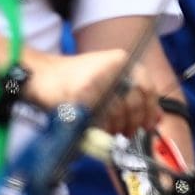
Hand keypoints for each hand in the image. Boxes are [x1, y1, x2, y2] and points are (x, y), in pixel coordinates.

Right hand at [23, 48, 159, 134]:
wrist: (39, 75)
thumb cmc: (74, 81)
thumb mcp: (108, 80)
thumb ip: (132, 95)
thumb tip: (156, 117)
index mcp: (122, 61)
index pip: (147, 87)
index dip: (150, 110)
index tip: (148, 125)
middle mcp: (112, 67)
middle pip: (134, 103)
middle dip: (132, 123)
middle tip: (126, 133)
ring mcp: (97, 80)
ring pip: (116, 113)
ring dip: (114, 129)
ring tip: (106, 131)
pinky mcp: (81, 94)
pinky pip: (97, 119)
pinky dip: (97, 130)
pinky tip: (92, 130)